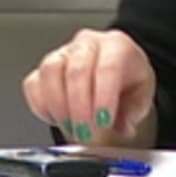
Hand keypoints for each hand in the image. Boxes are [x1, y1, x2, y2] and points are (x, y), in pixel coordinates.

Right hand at [21, 29, 155, 146]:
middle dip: (80, 107)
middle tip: (87, 132)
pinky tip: (57, 119)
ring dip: (60, 107)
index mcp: (117, 45)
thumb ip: (133, 112)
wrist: (114, 74)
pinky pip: (33, 85)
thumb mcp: (141, 95)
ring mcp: (61, 53)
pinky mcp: (42, 69)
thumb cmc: (127, 80)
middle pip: (77, 70)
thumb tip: (122, 127)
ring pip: (50, 73)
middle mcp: (87, 44)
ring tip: (73, 128)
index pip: (108, 67)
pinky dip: (42, 107)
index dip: (103, 97)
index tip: (104, 122)